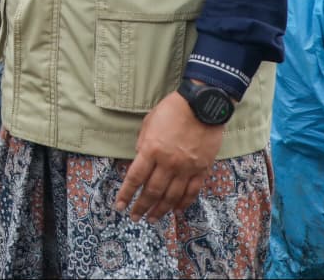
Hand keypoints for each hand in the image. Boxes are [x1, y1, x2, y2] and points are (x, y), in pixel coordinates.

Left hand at [114, 91, 224, 222]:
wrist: (203, 104)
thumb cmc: (173, 109)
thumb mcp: (149, 122)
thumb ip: (143, 143)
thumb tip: (139, 161)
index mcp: (151, 149)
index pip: (135, 178)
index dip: (126, 194)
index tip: (120, 206)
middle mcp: (168, 162)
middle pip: (152, 191)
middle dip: (141, 206)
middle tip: (135, 217)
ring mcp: (186, 168)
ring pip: (171, 196)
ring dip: (160, 210)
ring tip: (153, 219)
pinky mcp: (202, 169)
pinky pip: (192, 191)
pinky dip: (183, 203)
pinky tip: (176, 210)